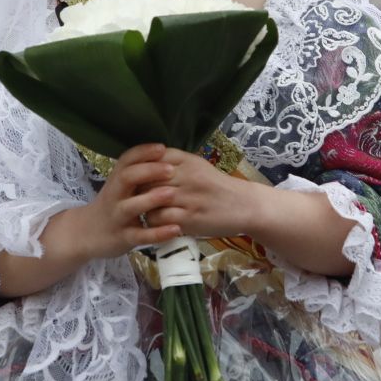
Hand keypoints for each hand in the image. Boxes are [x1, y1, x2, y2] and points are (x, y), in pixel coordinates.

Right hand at [76, 144, 187, 258]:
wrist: (86, 234)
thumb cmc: (112, 205)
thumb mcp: (119, 186)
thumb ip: (137, 172)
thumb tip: (165, 153)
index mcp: (116, 180)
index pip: (126, 160)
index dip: (143, 152)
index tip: (162, 148)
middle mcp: (114, 196)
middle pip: (126, 178)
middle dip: (148, 171)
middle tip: (171, 169)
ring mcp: (117, 217)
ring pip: (131, 207)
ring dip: (151, 199)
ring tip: (172, 193)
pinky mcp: (123, 238)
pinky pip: (140, 236)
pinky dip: (158, 233)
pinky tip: (176, 229)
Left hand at [136, 149, 262, 241]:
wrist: (244, 206)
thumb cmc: (217, 186)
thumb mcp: (198, 166)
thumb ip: (174, 163)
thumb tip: (144, 163)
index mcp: (188, 161)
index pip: (153, 158)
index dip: (140, 167)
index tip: (136, 177)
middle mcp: (187, 176)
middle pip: (148, 178)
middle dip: (138, 188)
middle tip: (135, 196)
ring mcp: (188, 198)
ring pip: (150, 199)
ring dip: (144, 206)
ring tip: (144, 209)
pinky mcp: (190, 218)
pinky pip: (159, 218)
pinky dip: (153, 221)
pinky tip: (157, 222)